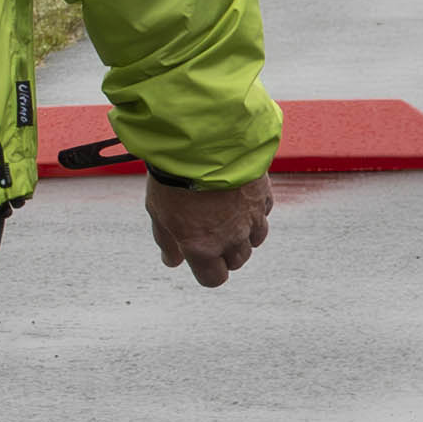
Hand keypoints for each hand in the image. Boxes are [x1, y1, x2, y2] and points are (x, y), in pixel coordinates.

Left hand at [146, 173, 272, 287]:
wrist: (202, 143)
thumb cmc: (174, 178)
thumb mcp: (158, 212)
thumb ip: (167, 241)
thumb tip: (172, 262)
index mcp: (203, 247)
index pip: (214, 278)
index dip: (208, 272)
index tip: (200, 259)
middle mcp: (232, 238)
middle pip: (236, 261)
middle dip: (224, 252)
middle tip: (210, 231)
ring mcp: (251, 218)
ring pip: (255, 240)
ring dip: (242, 234)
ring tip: (225, 214)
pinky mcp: (264, 196)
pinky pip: (264, 213)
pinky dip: (254, 211)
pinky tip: (238, 197)